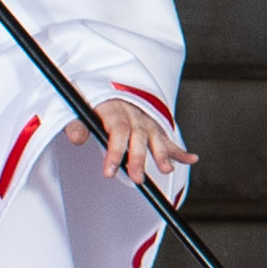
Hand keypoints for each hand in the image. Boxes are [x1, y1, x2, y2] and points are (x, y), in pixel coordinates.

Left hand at [74, 97, 193, 191]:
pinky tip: (191, 159)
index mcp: (113, 108)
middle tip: (137, 178)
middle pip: (138, 136)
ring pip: (155, 136)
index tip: (109, 172)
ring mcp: (145, 120)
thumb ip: (76, 125)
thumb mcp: (76, 112)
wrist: (103, 89)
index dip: (115, 151)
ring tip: (166, 169)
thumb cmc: (89, 105)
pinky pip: (167, 139)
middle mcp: (133, 113)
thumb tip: (77, 138)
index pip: (117, 130)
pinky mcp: (153, 127)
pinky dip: (179, 151)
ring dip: (162, 154)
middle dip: (139, 158)